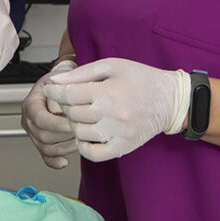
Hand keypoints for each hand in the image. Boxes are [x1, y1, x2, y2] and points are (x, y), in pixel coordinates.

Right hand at [21, 60, 78, 168]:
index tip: (74, 124)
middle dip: (65, 136)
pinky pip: (45, 156)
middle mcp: (28, 119)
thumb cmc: (60, 83)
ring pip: (46, 148)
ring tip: (80, 141)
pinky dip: (54, 161)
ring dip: (65, 147)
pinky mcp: (40, 142)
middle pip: (43, 136)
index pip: (41, 119)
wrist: (59, 86)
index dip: (58, 124)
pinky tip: (65, 161)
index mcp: (31, 104)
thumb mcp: (60, 80)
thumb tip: (66, 107)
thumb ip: (62, 92)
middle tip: (82, 132)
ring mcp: (33, 133)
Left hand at [43, 58, 189, 160]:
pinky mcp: (124, 147)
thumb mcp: (111, 66)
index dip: (54, 92)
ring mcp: (119, 134)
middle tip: (69, 99)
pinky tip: (86, 134)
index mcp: (109, 92)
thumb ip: (80, 74)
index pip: (69, 95)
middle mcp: (114, 115)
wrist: (170, 100)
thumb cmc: (140, 79)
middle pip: (73, 114)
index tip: (49, 90)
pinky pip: (93, 154)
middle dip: (65, 105)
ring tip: (81, 114)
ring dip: (74, 124)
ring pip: (80, 133)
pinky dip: (83, 146)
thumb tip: (55, 82)